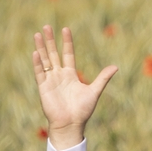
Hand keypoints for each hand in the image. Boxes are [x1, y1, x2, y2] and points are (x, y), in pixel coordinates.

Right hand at [33, 25, 117, 149]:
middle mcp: (59, 75)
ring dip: (41, 47)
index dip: (67, 42)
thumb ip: (103, 78)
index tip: (65, 29)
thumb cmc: (82, 110)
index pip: (68, 54)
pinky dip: (37, 63)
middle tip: (47, 26)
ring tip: (38, 34)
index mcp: (71, 75)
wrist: (71, 124)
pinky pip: (39, 73)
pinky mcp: (43, 87)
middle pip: (54, 54)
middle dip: (51, 40)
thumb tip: (115, 67)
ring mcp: (50, 80)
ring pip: (44, 60)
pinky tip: (36, 52)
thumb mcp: (94, 91)